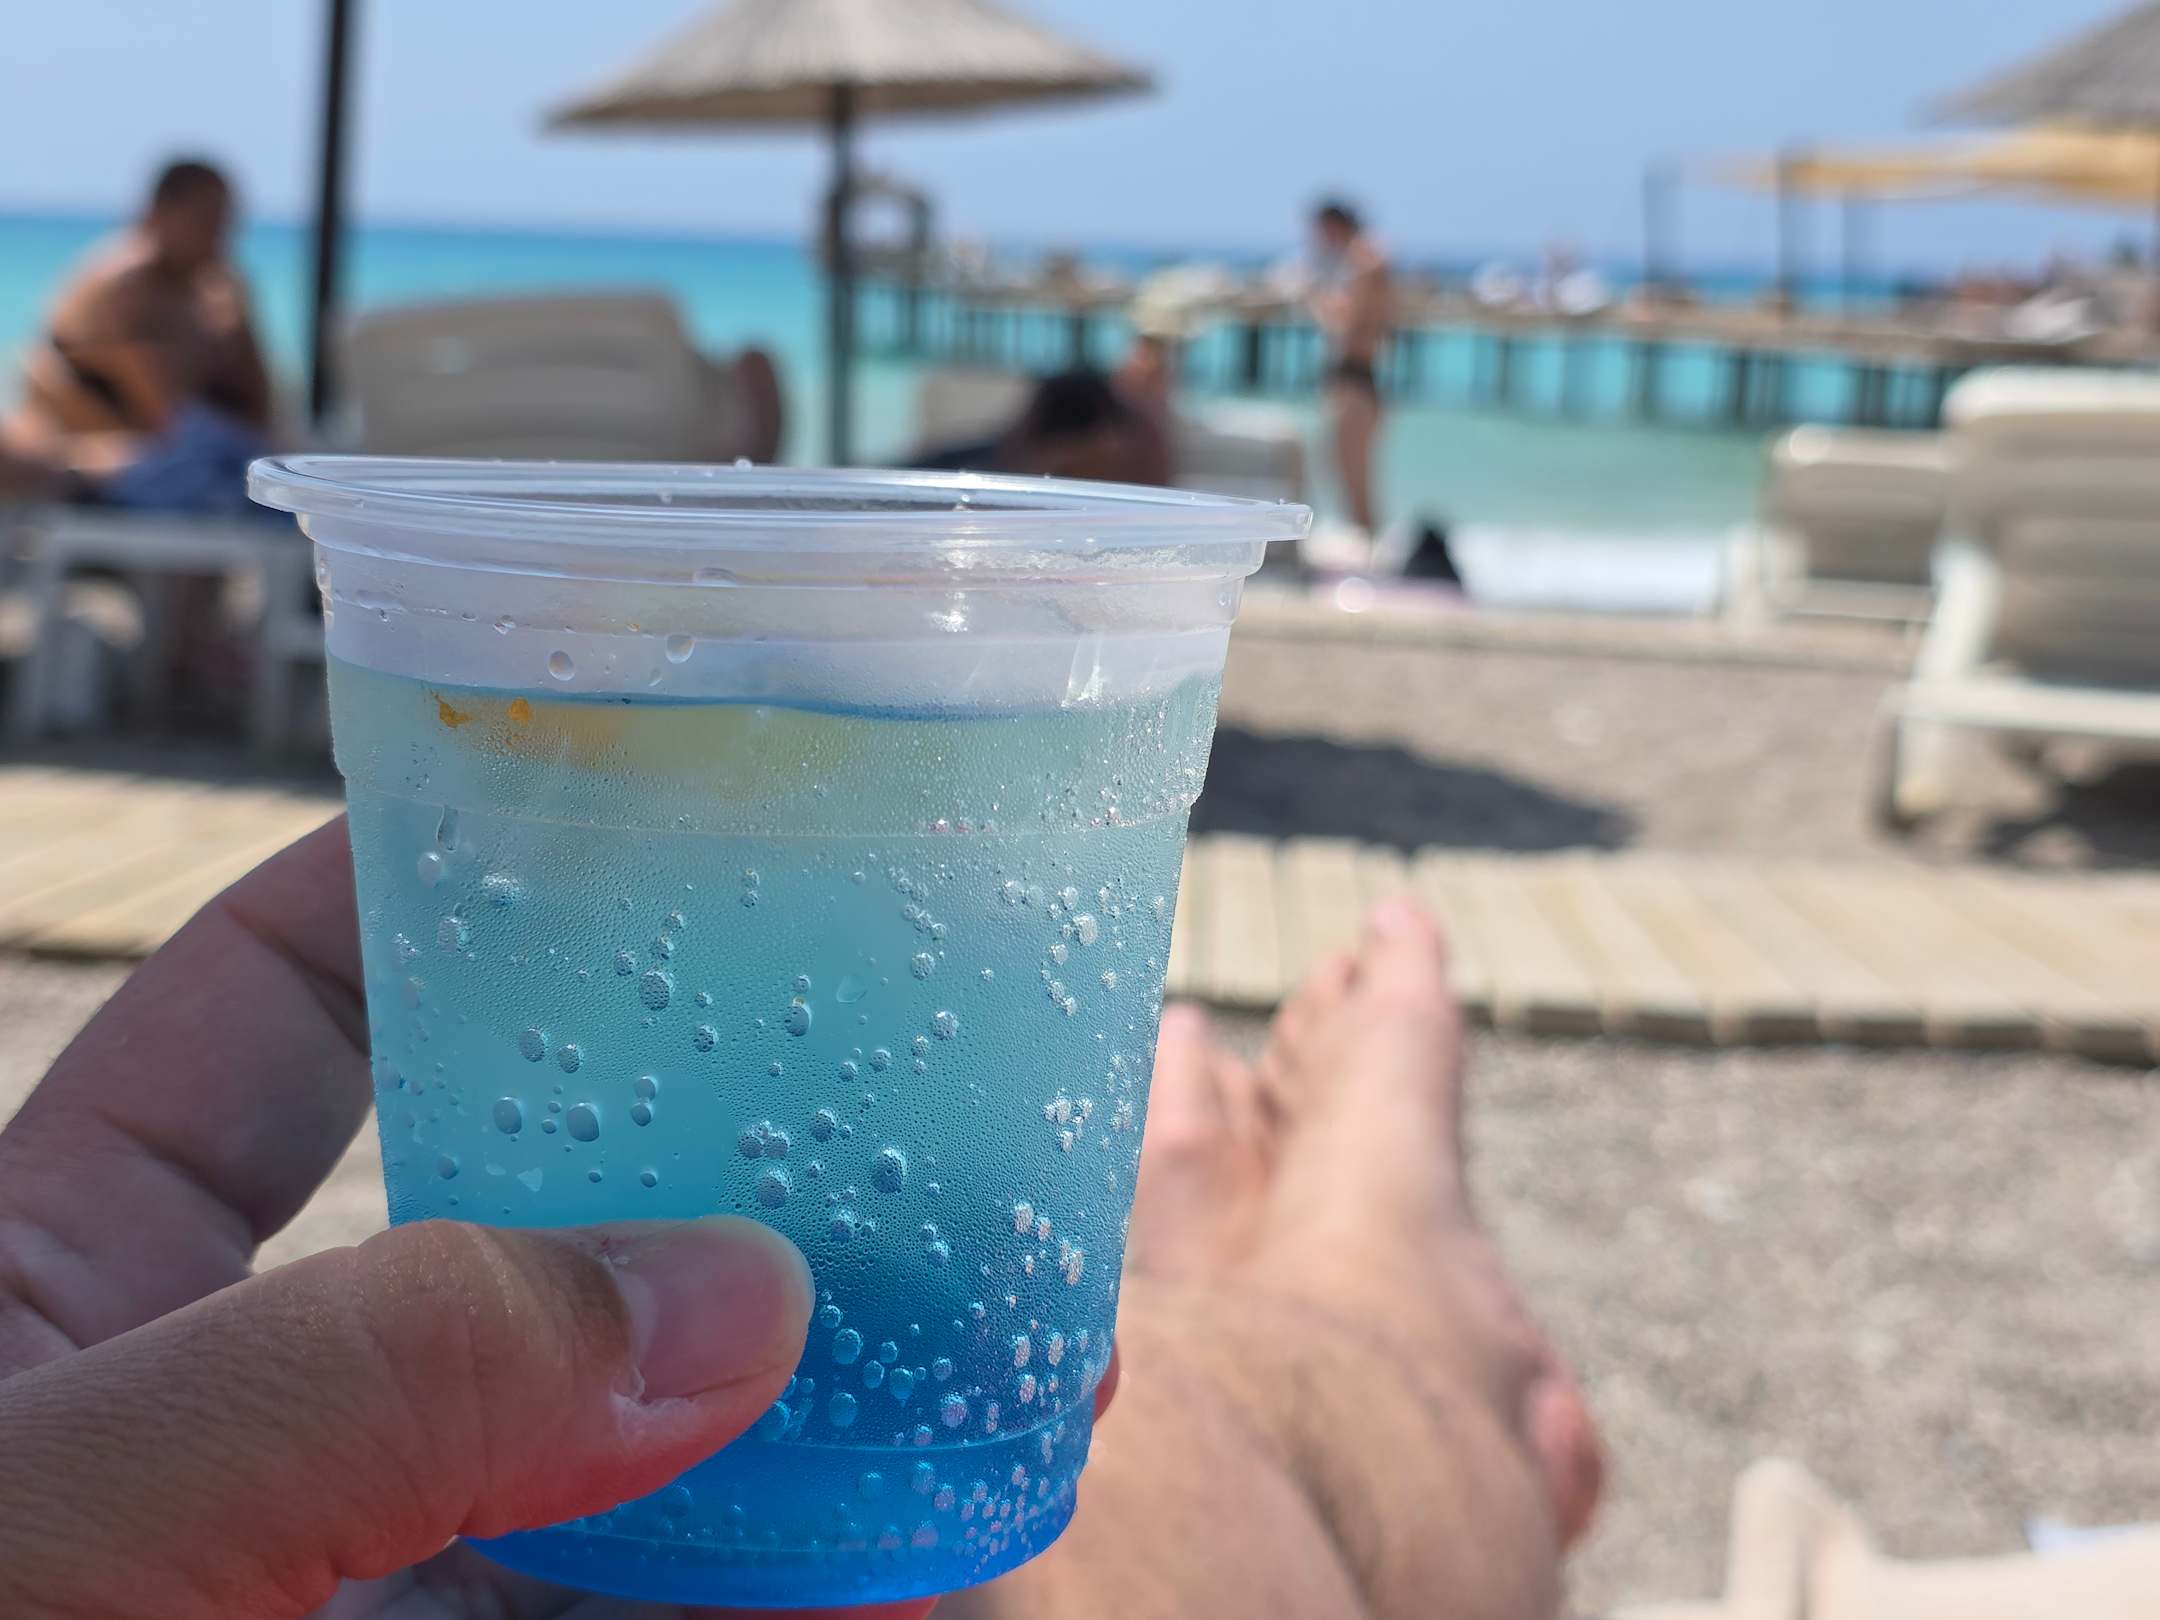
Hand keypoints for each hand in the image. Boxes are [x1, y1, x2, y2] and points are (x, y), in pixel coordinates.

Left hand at [0, 821, 948, 1619]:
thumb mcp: (62, 1526)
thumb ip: (364, 1378)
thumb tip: (732, 1293)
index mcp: (64, 1294)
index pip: (271, 1019)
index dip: (441, 892)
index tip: (639, 812)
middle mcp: (247, 1424)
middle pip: (519, 1223)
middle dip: (710, 1158)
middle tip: (900, 1088)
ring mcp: (375, 1587)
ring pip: (629, 1447)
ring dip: (814, 1389)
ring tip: (998, 1316)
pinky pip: (675, 1618)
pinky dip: (818, 1585)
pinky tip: (944, 1544)